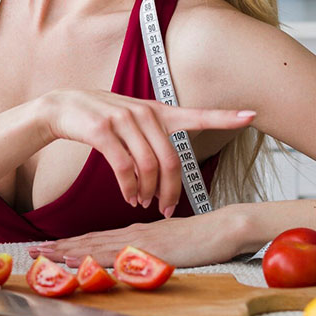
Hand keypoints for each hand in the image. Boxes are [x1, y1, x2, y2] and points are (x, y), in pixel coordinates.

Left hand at [27, 210, 246, 268]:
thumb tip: (139, 256)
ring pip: (95, 245)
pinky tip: (74, 258)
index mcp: (138, 232)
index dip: (73, 242)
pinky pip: (113, 254)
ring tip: (42, 254)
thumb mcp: (173, 241)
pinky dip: (90, 256)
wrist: (227, 227)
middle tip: (32, 250)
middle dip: (59, 246)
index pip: (98, 237)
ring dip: (66, 250)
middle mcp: (134, 233)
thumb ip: (155, 246)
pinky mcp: (148, 249)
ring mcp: (139, 241)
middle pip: (90, 239)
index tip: (50, 246)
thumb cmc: (206, 237)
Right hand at [31, 89, 254, 217]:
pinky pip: (124, 168)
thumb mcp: (133, 121)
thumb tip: (167, 174)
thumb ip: (154, 139)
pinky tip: (129, 196)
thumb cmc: (103, 119)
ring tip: (143, 203)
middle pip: (172, 159)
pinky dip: (129, 187)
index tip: (252, 114)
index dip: (226, 116)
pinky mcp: (103, 131)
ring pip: (149, 166)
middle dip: (172, 190)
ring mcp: (124, 120)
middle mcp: (146, 113)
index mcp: (159, 111)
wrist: (63, 106)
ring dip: (148, 191)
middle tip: (167, 209)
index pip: (198, 113)